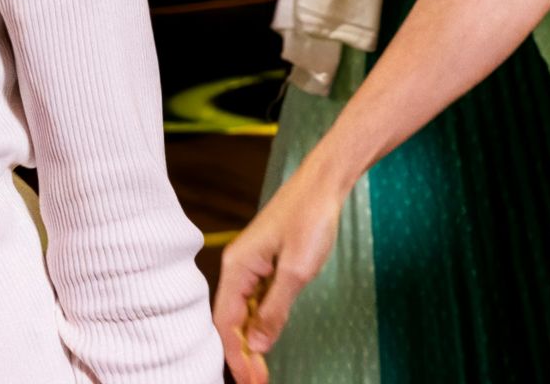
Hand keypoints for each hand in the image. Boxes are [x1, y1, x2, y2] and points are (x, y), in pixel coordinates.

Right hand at [214, 163, 345, 383]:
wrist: (324, 185)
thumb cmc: (310, 219)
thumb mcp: (297, 271)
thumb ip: (274, 310)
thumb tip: (257, 345)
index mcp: (237, 267)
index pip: (225, 322)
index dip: (235, 356)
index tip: (249, 382)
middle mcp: (238, 267)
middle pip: (230, 320)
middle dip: (241, 354)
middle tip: (257, 383)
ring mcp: (251, 265)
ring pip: (242, 312)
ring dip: (250, 342)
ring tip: (261, 372)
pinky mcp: (265, 263)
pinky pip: (254, 300)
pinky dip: (259, 323)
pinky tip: (266, 340)